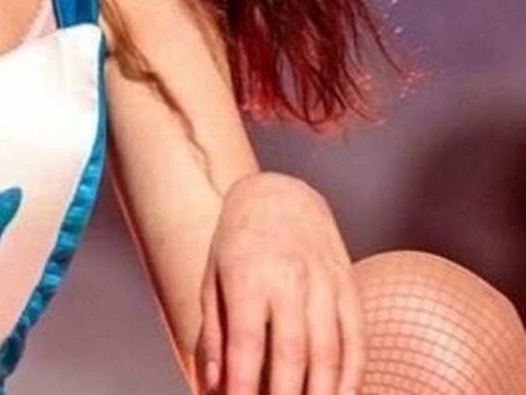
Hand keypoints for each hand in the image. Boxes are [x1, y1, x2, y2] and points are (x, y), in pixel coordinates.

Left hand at [196, 172, 364, 394]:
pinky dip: (351, 378)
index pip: (248, 344)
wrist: (278, 194)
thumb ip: (213, 335)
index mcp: (248, 276)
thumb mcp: (211, 280)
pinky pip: (356, 340)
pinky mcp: (348, 285)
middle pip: (293, 354)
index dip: (245, 387)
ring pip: (330, 352)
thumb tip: (212, 387)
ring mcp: (324, 281)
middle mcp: (289, 278)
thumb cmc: (236, 244)